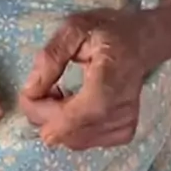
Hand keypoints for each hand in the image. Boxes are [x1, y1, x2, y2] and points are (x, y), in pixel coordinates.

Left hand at [19, 10, 144, 149]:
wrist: (142, 42)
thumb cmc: (107, 31)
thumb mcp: (74, 29)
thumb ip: (51, 57)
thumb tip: (30, 91)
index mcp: (110, 80)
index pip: (73, 116)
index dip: (42, 112)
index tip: (28, 93)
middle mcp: (120, 110)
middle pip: (69, 132)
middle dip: (44, 114)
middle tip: (43, 85)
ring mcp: (124, 125)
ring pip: (73, 140)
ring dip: (56, 120)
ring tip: (60, 91)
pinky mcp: (123, 133)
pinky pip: (84, 141)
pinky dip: (71, 126)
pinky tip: (74, 103)